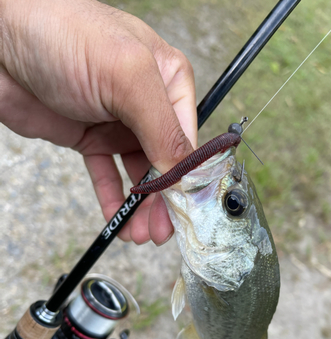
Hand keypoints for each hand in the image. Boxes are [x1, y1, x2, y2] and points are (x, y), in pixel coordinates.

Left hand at [0, 0, 196, 244]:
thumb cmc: (62, 35)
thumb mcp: (125, 75)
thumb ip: (161, 125)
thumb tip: (185, 172)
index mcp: (168, 80)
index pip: (188, 137)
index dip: (189, 177)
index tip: (186, 210)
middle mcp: (147, 104)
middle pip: (166, 162)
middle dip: (165, 199)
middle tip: (162, 231)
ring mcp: (118, 122)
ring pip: (139, 174)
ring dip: (142, 207)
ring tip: (141, 233)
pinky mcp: (90, 138)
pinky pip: (106, 175)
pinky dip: (114, 200)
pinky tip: (118, 220)